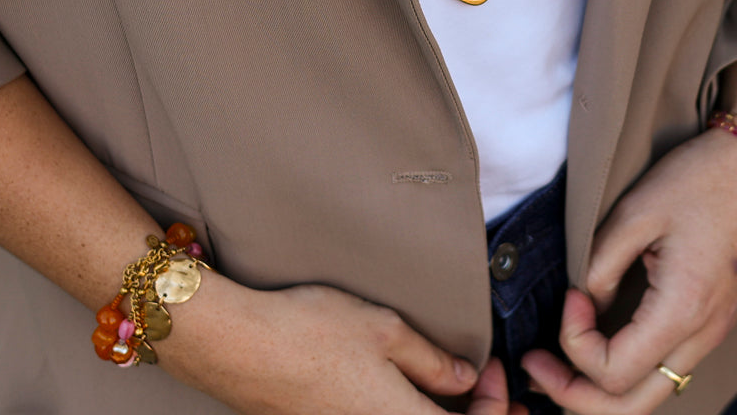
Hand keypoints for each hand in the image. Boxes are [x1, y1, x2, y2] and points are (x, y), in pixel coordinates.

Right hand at [158, 274, 526, 414]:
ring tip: (445, 380)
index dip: (495, 404)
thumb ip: (431, 361)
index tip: (495, 369)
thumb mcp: (384, 329)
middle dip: (470, 412)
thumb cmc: (310, 331)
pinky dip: (400, 410)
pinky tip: (399, 384)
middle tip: (483, 382)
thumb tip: (464, 379)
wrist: (241, 347)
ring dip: (433, 411)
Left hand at [520, 127, 736, 412]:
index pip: (614, 372)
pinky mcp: (709, 319)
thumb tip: (582, 300)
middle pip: (631, 405)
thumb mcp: (636, 211)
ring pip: (649, 393)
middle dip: (575, 395)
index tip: (568, 294)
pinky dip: (624, 369)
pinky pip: (663, 367)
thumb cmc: (698, 179)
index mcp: (683, 311)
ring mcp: (710, 332)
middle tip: (534, 363)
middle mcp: (702, 335)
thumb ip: (600, 264)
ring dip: (597, 388)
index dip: (574, 342)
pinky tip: (594, 341)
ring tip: (554, 361)